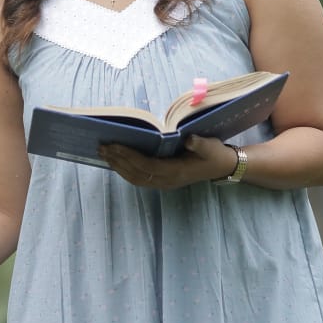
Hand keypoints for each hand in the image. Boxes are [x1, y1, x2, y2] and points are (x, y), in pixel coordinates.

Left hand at [99, 135, 234, 190]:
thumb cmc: (214, 153)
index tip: (114, 145)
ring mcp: (164, 183)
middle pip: (136, 173)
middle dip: (118, 161)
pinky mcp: (162, 181)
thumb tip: (188, 139)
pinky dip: (125, 171)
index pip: (147, 165)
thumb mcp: (210, 146)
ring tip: (104, 154)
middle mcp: (167, 180)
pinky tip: (116, 161)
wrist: (221, 167)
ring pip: (135, 178)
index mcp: (176, 171)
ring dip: (118, 167)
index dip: (129, 157)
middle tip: (101, 147)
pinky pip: (139, 178)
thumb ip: (199, 143)